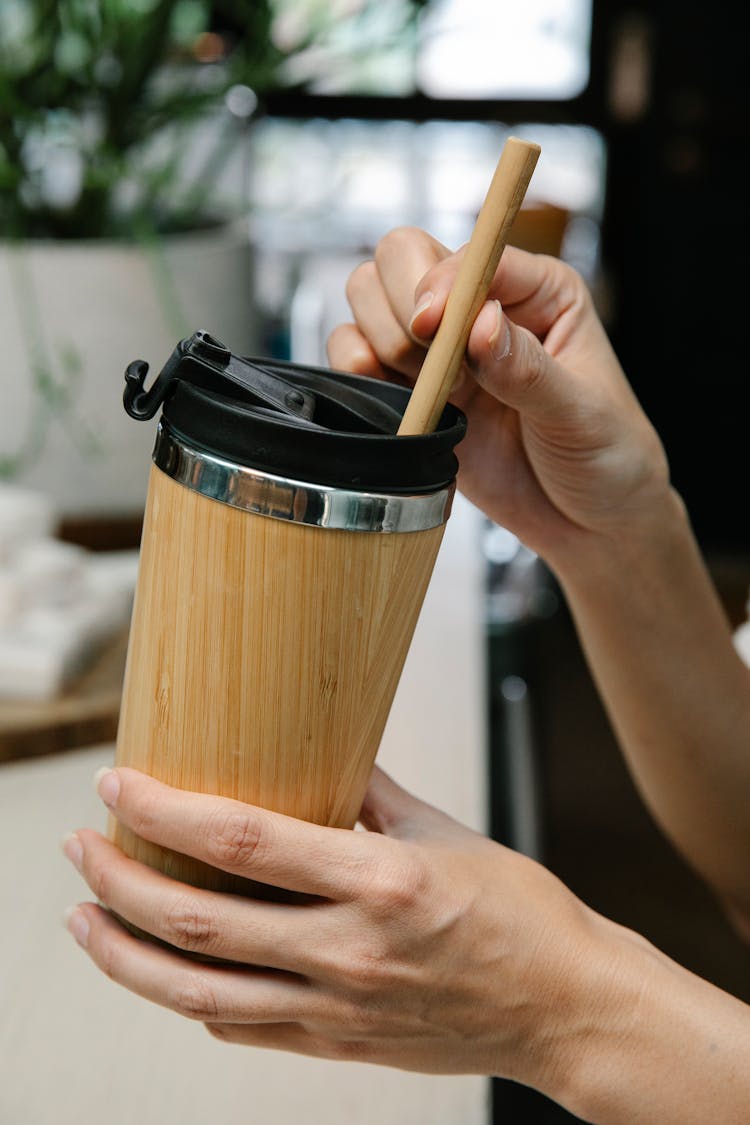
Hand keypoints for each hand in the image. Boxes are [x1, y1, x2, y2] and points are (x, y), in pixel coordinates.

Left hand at [62, 765, 614, 1091]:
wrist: (564, 1007)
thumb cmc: (519, 914)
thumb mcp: (445, 831)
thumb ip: (372, 792)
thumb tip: (323, 748)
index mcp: (379, 881)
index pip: (242, 840)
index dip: (166, 810)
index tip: (119, 784)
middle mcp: (349, 950)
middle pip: (200, 919)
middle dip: (120, 880)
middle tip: (82, 846)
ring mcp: (337, 1009)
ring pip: (197, 991)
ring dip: (125, 953)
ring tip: (84, 917)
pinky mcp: (336, 1046)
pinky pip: (239, 1028)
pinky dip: (187, 997)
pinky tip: (162, 970)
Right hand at [327, 229, 671, 565]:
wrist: (587, 523)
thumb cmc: (606, 457)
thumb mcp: (580, 414)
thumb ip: (528, 369)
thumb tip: (483, 323)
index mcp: (538, 291)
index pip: (471, 255)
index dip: (442, 281)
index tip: (432, 325)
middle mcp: (482, 307)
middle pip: (402, 256)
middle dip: (401, 305)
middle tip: (432, 363)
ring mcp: (440, 349)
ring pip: (369, 296)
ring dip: (381, 339)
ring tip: (434, 392)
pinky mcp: (410, 391)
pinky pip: (353, 355)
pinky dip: (356, 372)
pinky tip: (396, 403)